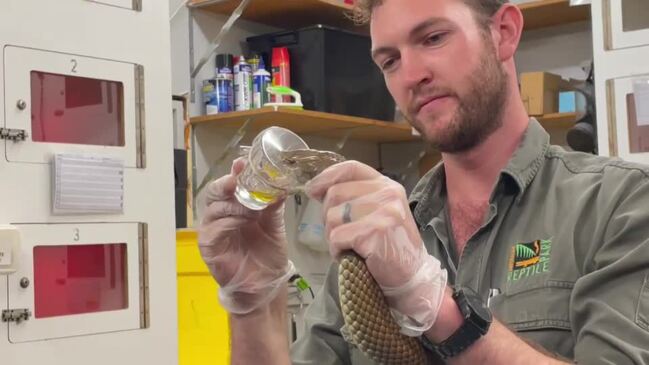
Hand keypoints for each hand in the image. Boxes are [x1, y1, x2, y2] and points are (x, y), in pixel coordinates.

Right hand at [198, 158, 293, 313]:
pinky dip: (226, 222)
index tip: (243, 162)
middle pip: (216, 192)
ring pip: (214, 208)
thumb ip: (273, 206)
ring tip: (251, 206)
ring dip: (232, 204)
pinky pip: (212, 229)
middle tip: (239, 178)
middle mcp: (220, 216)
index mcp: (234, 207)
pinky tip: (240, 221)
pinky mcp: (208, 247)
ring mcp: (212, 231)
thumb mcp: (274, 225)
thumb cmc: (267, 255)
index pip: (230, 184)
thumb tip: (280, 185)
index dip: (235, 172)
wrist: (265, 286)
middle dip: (227, 183)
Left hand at [306, 160, 446, 335]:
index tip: (312, 190)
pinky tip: (352, 256)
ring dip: (333, 237)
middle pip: (335, 194)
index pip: (351, 168)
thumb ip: (354, 198)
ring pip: (332, 217)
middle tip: (342, 235)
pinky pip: (337, 237)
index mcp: (387, 185)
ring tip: (350, 247)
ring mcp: (383, 211)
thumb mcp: (377, 213)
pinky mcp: (375, 231)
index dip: (326, 176)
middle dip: (328, 217)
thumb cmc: (388, 247)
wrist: (411, 278)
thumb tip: (316, 189)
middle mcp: (388, 193)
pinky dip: (337, 250)